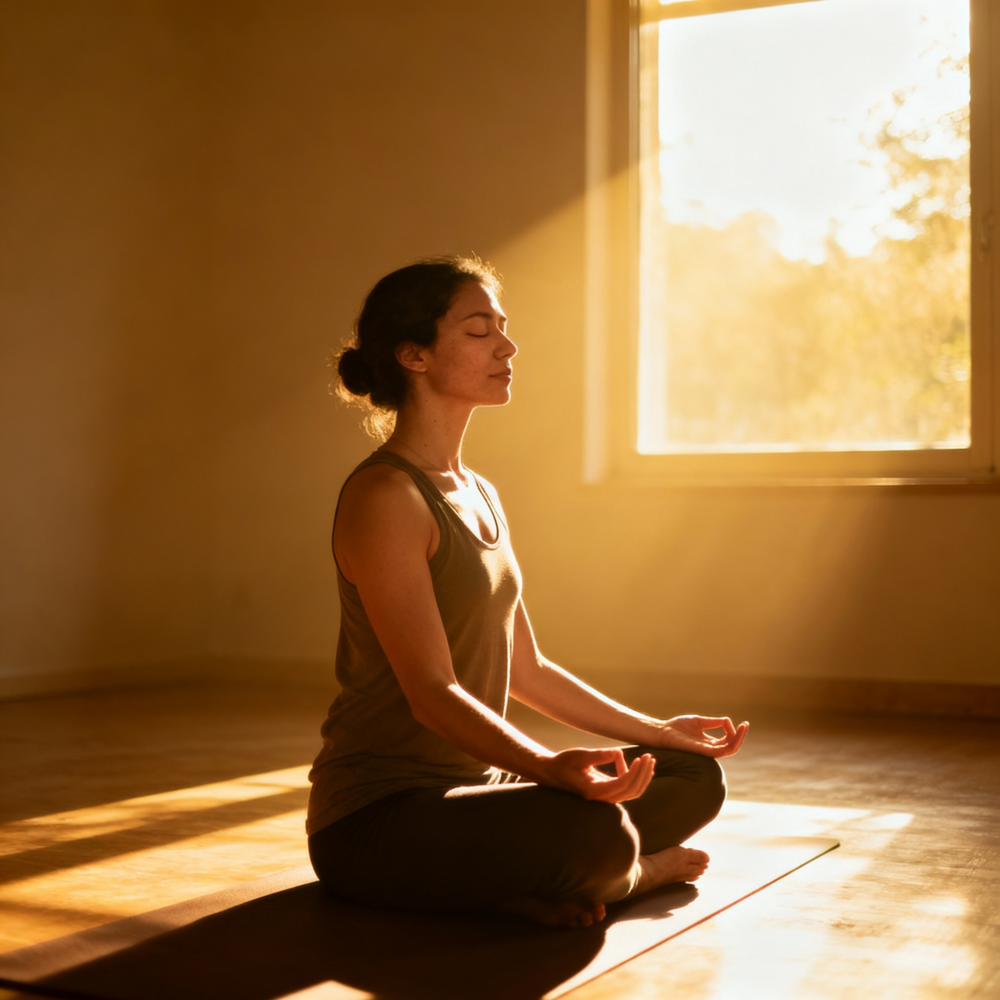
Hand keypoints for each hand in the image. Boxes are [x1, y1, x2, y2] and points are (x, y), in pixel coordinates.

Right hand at [536, 747, 654, 802]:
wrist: (553, 773)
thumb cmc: (564, 762)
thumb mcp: (578, 755)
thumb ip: (597, 755)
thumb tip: (618, 752)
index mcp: (594, 791)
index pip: (622, 785)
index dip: (635, 772)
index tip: (640, 757)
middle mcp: (602, 798)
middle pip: (632, 791)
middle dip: (643, 773)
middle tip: (649, 756)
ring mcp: (606, 797)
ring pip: (633, 792)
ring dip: (644, 777)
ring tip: (649, 760)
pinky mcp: (608, 793)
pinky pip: (628, 790)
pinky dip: (638, 778)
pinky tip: (642, 767)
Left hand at [656, 715, 748, 757]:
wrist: (663, 731)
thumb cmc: (678, 727)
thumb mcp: (700, 722)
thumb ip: (714, 722)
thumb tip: (728, 721)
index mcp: (709, 743)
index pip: (728, 741)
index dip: (736, 733)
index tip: (741, 722)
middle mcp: (710, 749)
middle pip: (731, 746)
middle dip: (741, 736)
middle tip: (745, 725)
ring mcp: (707, 751)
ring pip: (729, 749)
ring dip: (738, 739)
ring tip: (743, 727)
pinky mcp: (703, 751)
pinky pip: (721, 750)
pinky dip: (730, 742)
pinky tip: (732, 732)